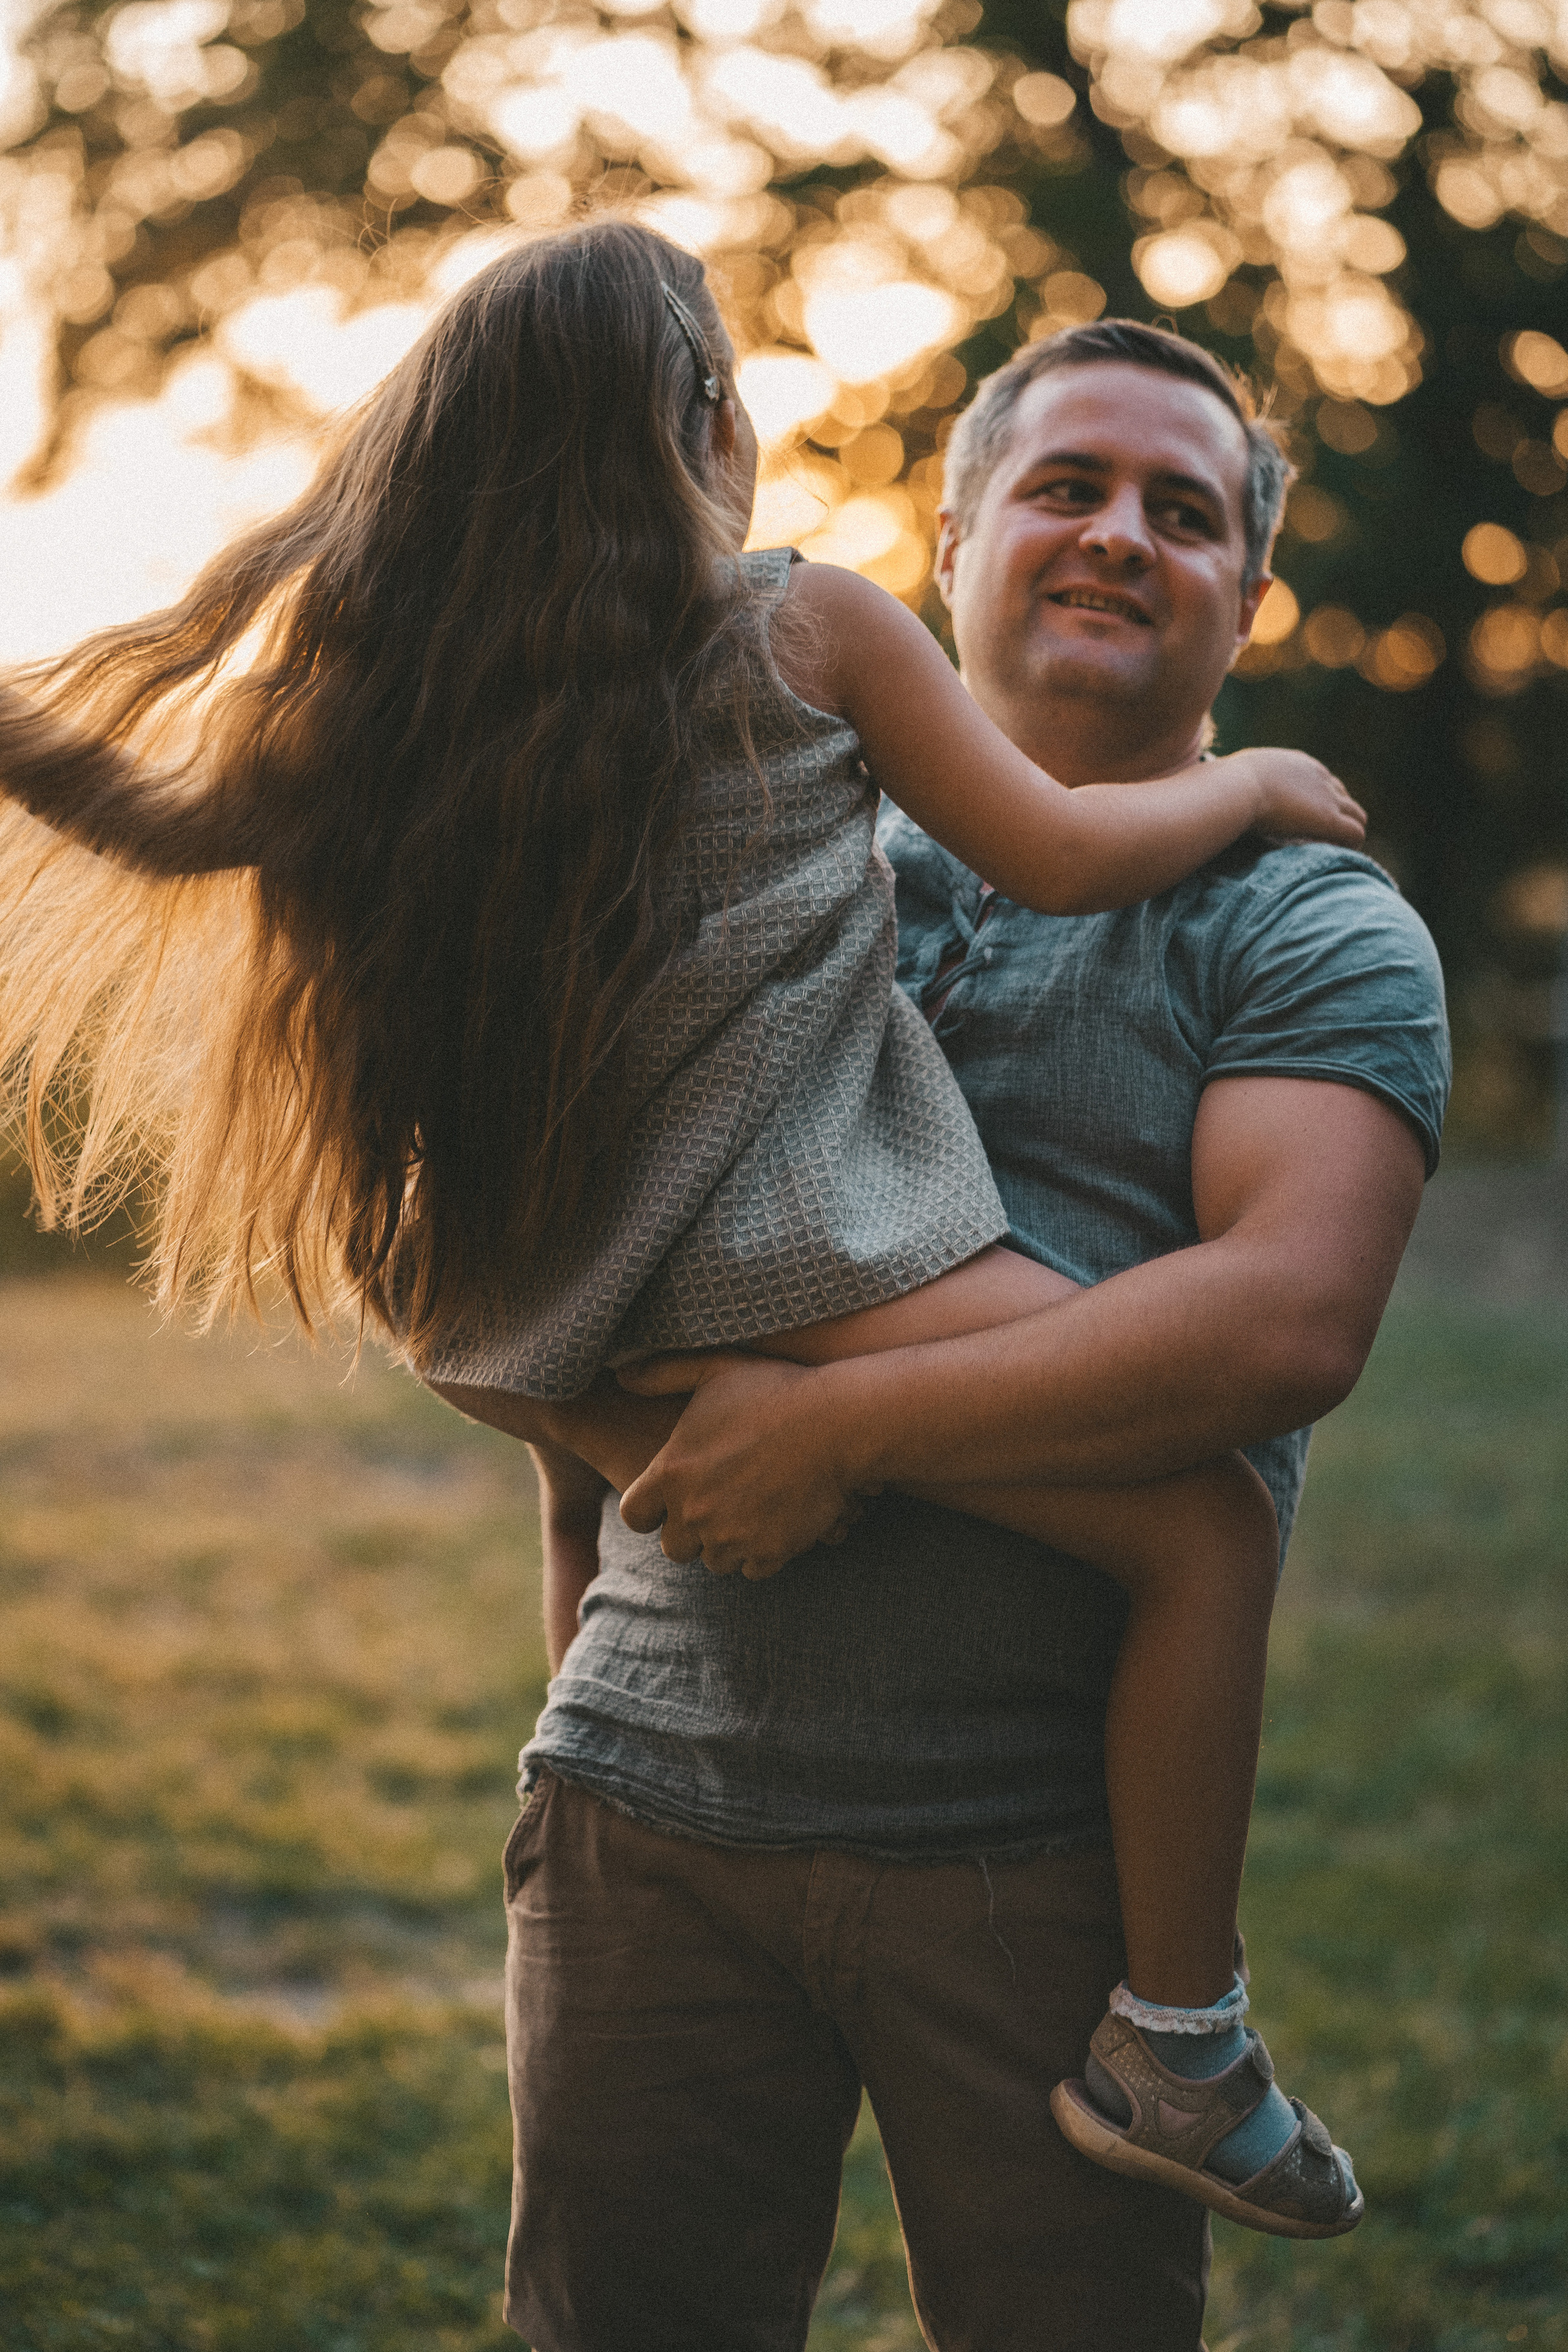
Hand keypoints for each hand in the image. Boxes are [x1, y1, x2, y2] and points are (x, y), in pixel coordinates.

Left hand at [617, 1352, 871, 1577]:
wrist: (836, 1424)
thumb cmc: (774, 1391)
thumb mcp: (714, 1370)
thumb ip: (663, 1374)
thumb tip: (623, 1376)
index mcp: (671, 1473)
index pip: (634, 1516)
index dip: (650, 1510)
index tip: (670, 1501)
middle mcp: (693, 1513)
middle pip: (674, 1547)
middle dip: (691, 1530)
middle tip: (719, 1504)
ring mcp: (731, 1538)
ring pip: (715, 1561)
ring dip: (728, 1543)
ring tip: (752, 1509)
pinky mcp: (769, 1554)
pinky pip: (754, 1569)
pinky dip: (763, 1552)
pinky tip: (778, 1520)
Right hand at [1230, 749, 1365, 848]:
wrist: (1236, 788)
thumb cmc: (1225, 785)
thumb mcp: (1237, 778)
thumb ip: (1240, 786)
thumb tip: (1215, 794)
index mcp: (1298, 764)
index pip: (1321, 782)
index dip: (1317, 804)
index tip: (1304, 824)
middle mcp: (1319, 776)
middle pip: (1343, 796)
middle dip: (1337, 817)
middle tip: (1322, 841)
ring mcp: (1327, 797)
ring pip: (1357, 815)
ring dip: (1347, 833)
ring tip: (1334, 853)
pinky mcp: (1330, 818)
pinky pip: (1356, 832)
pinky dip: (1351, 845)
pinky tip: (1339, 857)